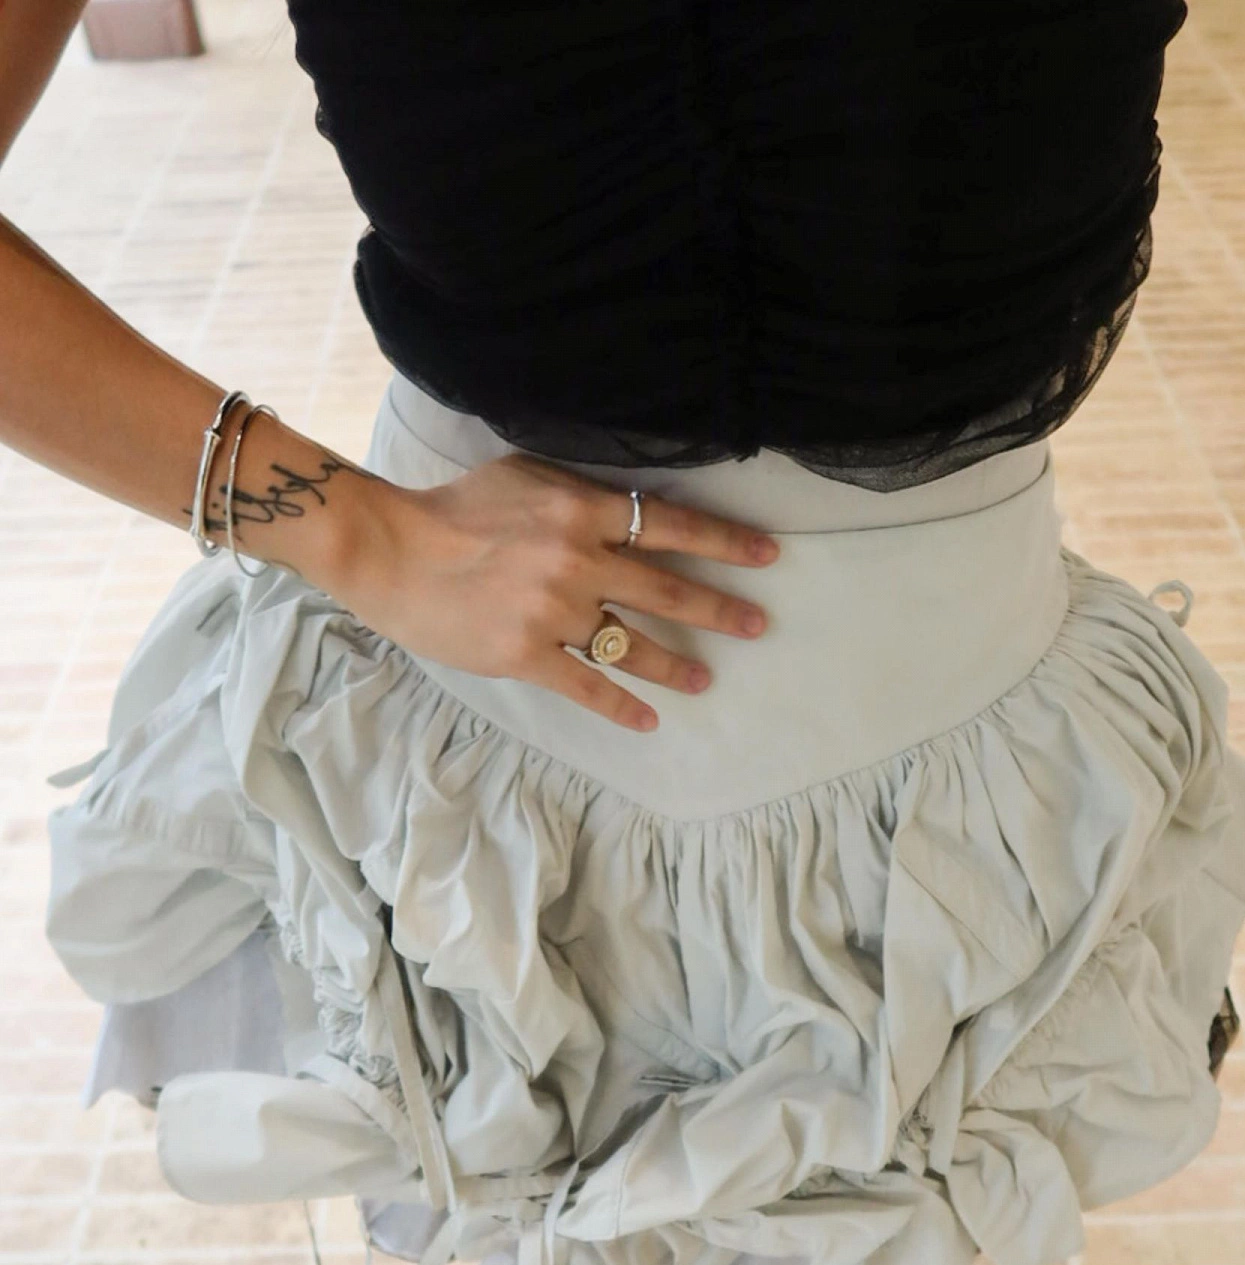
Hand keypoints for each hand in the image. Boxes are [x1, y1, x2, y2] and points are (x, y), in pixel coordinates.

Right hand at [321, 451, 780, 732]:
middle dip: (720, 608)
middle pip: (667, 588)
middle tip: (758, 624)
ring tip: (706, 680)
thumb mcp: (524, 476)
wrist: (390, 549)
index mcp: (581, 510)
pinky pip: (588, 685)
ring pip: (632, 644)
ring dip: (676, 665)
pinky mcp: (527, 654)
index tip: (767, 556)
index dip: (724, 542)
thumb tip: (625, 506)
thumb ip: (578, 493)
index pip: (670, 525)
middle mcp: (578, 560)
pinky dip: (622, 704)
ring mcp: (554, 611)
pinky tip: (649, 720)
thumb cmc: (454, 508)